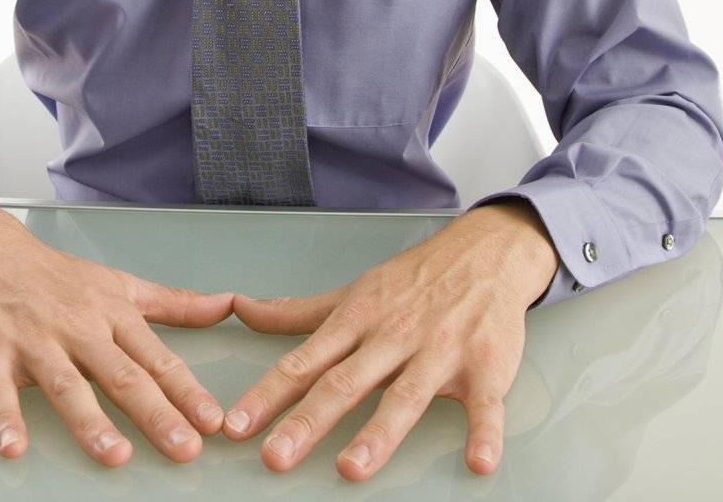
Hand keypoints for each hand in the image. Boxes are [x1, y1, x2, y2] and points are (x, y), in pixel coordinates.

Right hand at [0, 192, 234, 465]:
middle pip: (121, 376)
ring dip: (89, 421)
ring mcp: (34, 342)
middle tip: (184, 447)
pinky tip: (12, 446)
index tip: (213, 421)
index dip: (187, 391)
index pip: (156, 358)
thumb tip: (227, 304)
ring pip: (65, 384)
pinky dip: (3, 418)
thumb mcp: (120, 285)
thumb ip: (173, 303)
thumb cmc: (56, 277)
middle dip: (155, 413)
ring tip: (114, 455)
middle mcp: (78, 329)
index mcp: (112, 316)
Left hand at [221, 198, 558, 479]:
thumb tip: (244, 310)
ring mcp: (439, 353)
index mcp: (356, 322)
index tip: (237, 427)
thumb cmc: (414, 280)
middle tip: (275, 457)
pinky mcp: (485, 368)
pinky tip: (477, 461)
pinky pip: (484, 405)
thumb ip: (297, 312)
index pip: (303, 362)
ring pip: (405, 396)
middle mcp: (392, 338)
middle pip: (344, 383)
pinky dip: (484, 432)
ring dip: (379, 433)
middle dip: (308, 421)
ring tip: (351, 468)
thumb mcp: (353, 292)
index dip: (267, 395)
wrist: (485, 253)